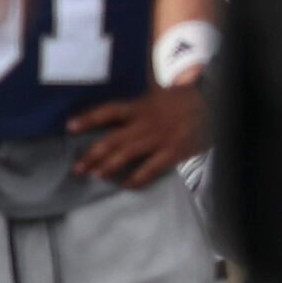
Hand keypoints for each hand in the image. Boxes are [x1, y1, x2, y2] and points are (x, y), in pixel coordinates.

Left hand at [71, 84, 206, 187]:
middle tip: (77, 168)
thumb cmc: (181, 101)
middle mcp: (145, 122)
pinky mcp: (173, 152)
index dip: (88, 119)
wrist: (211, 103)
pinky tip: (127, 186)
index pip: (108, 112)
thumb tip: (114, 118)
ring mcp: (158, 138)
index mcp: (139, 107)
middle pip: (113, 139)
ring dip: (109, 165)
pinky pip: (152, 168)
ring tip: (95, 175)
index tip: (69, 127)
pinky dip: (138, 178)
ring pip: (128, 153)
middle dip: (93, 154)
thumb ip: (136, 108)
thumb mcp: (156, 96)